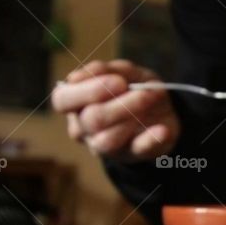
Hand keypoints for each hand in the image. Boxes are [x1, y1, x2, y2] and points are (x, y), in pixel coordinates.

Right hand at [51, 59, 180, 161]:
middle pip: (90, 119)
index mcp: (76, 103)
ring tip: (151, 98)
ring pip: (108, 139)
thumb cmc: (134, 88)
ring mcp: (106, 145)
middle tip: (138, 90)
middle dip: (118, 102)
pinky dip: (151, 139)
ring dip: (132, 115)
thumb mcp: (125, 72)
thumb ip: (106, 70)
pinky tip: (162, 130)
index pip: (62, 100)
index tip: (117, 81)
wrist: (162, 111)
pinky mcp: (132, 154)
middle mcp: (84, 128)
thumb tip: (82, 74)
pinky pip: (138, 150)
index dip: (85, 91)